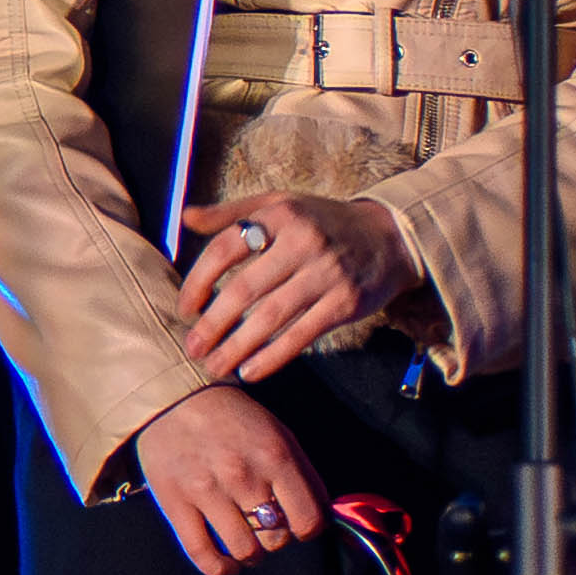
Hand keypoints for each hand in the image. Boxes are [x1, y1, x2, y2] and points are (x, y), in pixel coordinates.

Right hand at [129, 384, 327, 574]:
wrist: (171, 398)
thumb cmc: (231, 417)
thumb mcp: (278, 433)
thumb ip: (302, 474)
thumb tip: (319, 516)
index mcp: (275, 458)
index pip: (309, 520)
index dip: (307, 529)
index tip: (296, 525)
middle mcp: (243, 476)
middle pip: (276, 538)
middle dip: (276, 539)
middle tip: (265, 528)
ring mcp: (206, 491)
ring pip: (243, 549)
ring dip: (250, 555)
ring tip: (247, 545)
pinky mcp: (174, 502)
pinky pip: (201, 552)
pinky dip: (218, 568)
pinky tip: (226, 565)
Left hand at [175, 192, 418, 383]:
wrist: (390, 236)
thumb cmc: (322, 221)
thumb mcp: (279, 203)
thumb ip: (231, 213)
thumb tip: (186, 217)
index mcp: (278, 216)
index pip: (225, 249)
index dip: (198, 281)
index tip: (185, 308)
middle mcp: (302, 243)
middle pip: (245, 288)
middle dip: (213, 323)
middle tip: (192, 347)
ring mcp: (327, 274)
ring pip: (271, 316)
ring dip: (238, 346)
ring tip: (214, 366)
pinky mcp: (346, 303)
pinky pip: (303, 334)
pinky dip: (274, 356)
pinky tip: (250, 371)